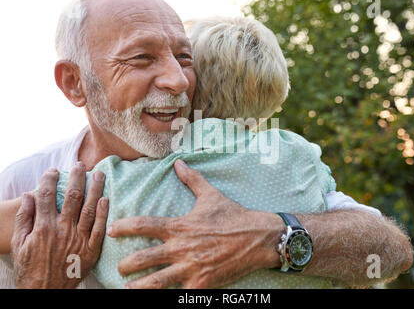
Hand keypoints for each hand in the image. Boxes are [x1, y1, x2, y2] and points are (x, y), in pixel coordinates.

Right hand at [11, 164, 108, 288]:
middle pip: (72, 197)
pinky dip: (103, 213)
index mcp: (43, 228)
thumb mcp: (19, 244)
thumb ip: (24, 218)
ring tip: (99, 174)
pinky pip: (99, 228)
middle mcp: (62, 231)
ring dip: (95, 189)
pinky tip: (106, 199)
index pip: (47, 196)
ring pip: (89, 209)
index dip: (50, 180)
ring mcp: (78, 240)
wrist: (45, 291)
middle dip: (77, 178)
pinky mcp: (91, 250)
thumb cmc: (30, 268)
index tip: (53, 170)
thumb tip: (29, 195)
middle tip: (81, 164)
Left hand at [108, 159, 283, 288]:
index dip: (123, 227)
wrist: (258, 238)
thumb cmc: (233, 216)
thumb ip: (191, 179)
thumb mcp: (210, 195)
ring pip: (155, 282)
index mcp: (180, 226)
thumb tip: (178, 163)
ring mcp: (191, 268)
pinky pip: (179, 292)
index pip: (143, 225)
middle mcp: (181, 248)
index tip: (111, 229)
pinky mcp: (202, 284)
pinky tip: (160, 295)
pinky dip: (170, 294)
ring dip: (137, 287)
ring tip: (126, 289)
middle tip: (118, 266)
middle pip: (142, 258)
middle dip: (125, 264)